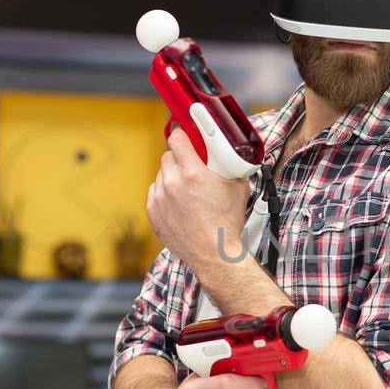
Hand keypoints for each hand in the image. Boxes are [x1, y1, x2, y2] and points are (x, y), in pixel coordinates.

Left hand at [147, 129, 250, 270]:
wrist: (214, 254)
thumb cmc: (226, 223)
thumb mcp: (237, 187)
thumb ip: (228, 166)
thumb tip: (228, 156)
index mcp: (193, 173)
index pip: (177, 139)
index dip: (181, 135)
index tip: (184, 135)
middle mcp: (172, 183)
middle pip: (168, 156)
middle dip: (179, 158)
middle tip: (191, 166)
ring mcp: (160, 198)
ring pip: (161, 175)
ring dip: (171, 177)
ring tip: (186, 190)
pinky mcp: (153, 212)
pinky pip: (155, 192)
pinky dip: (164, 193)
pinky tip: (178, 202)